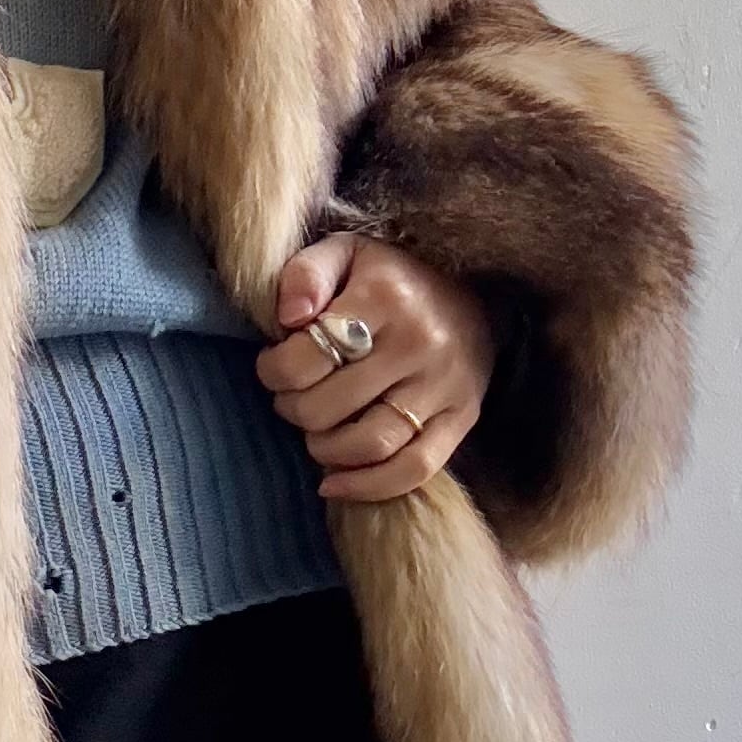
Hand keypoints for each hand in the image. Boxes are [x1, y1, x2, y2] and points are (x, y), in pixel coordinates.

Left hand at [255, 235, 494, 502]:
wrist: (469, 297)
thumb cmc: (389, 280)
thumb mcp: (343, 254)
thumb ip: (304, 275)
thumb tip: (286, 319)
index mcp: (384, 297)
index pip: (304, 358)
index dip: (273, 372)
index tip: (273, 367)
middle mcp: (419, 343)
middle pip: (327, 408)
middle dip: (293, 409)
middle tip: (292, 399)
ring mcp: (444, 386)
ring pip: (368, 444)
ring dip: (323, 450)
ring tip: (315, 433)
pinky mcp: (462, 419)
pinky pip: (414, 469)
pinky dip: (367, 487)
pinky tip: (333, 483)